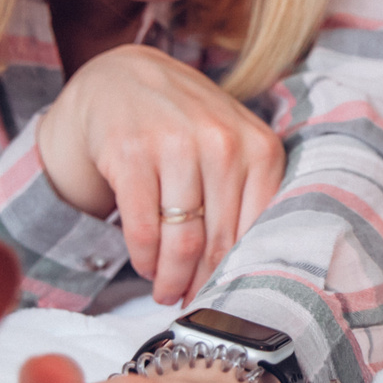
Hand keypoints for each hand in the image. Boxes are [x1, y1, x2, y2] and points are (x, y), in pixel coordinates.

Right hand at [35, 45, 285, 304]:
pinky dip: (143, 258)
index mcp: (260, 147)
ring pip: (182, 240)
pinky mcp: (131, 153)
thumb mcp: (233, 144)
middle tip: (193, 303)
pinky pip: (143, 227)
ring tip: (166, 291)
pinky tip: (144, 265)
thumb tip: (251, 270)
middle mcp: (222, 142)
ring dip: (171, 277)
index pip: (258, 229)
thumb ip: (248, 194)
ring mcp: (175, 145)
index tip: (230, 296)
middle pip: (220, 241)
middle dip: (205, 283)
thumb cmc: (187, 124)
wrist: (122, 79)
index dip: (243, 273)